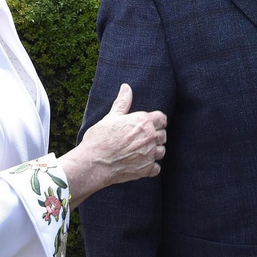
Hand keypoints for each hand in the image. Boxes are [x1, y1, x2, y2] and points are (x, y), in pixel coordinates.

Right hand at [60, 84, 166, 204]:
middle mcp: (150, 137)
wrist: (93, 162)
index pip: (162, 118)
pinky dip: (151, 166)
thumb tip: (126, 87)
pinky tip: (140, 163)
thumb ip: (123, 102)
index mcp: (143, 121)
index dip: (156, 121)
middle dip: (155, 136)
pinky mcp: (147, 169)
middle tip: (141, 138)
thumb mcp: (111, 117)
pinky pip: (156, 168)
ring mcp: (150, 154)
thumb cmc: (100, 138)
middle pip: (163, 135)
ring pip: (162, 151)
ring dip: (154, 151)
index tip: (149, 124)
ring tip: (141, 151)